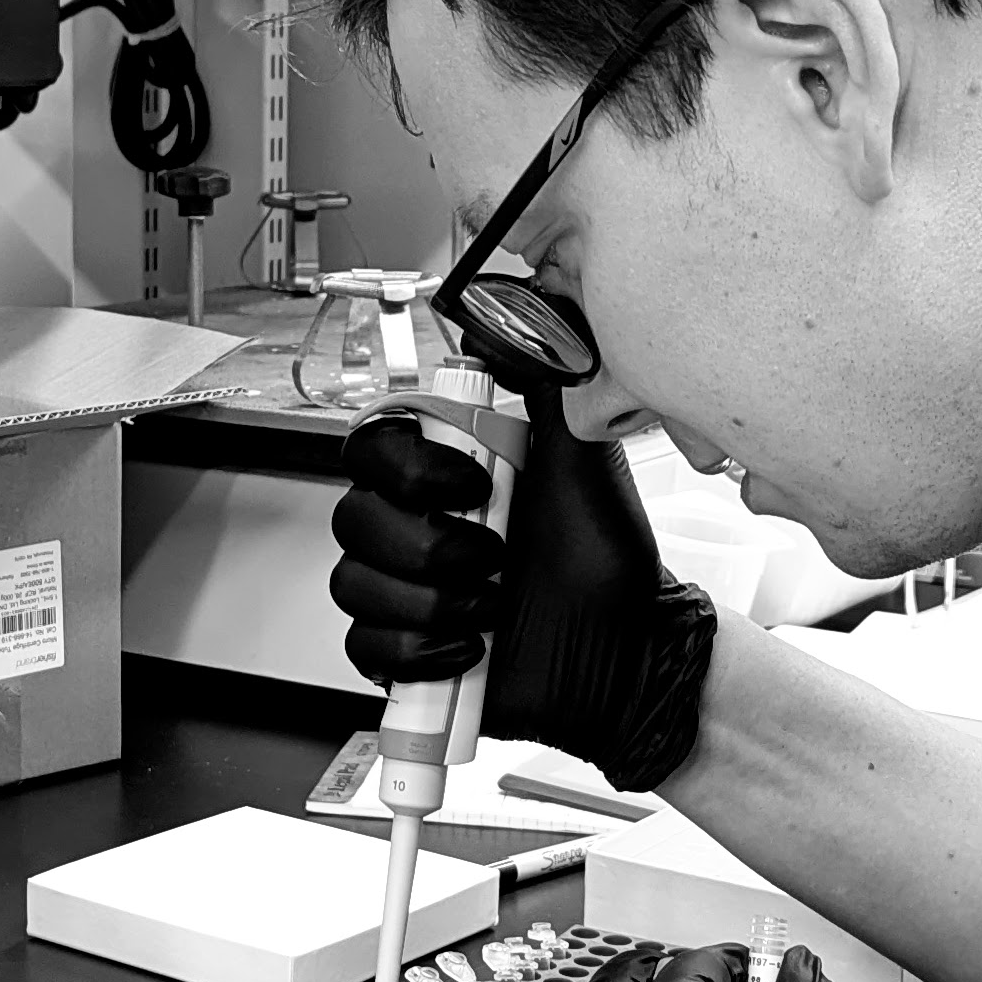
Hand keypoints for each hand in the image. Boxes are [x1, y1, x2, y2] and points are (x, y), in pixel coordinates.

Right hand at [329, 380, 718, 792]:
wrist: (628, 649)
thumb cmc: (606, 562)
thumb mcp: (581, 461)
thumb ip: (543, 384)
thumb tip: (502, 328)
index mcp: (443, 476)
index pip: (370, 449)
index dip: (409, 470)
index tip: (474, 486)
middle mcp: (415, 528)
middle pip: (353, 520)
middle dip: (428, 546)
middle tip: (495, 556)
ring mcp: (404, 592)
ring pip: (355, 585)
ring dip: (431, 600)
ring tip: (491, 603)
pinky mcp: (404, 653)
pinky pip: (366, 649)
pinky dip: (419, 652)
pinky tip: (469, 645)